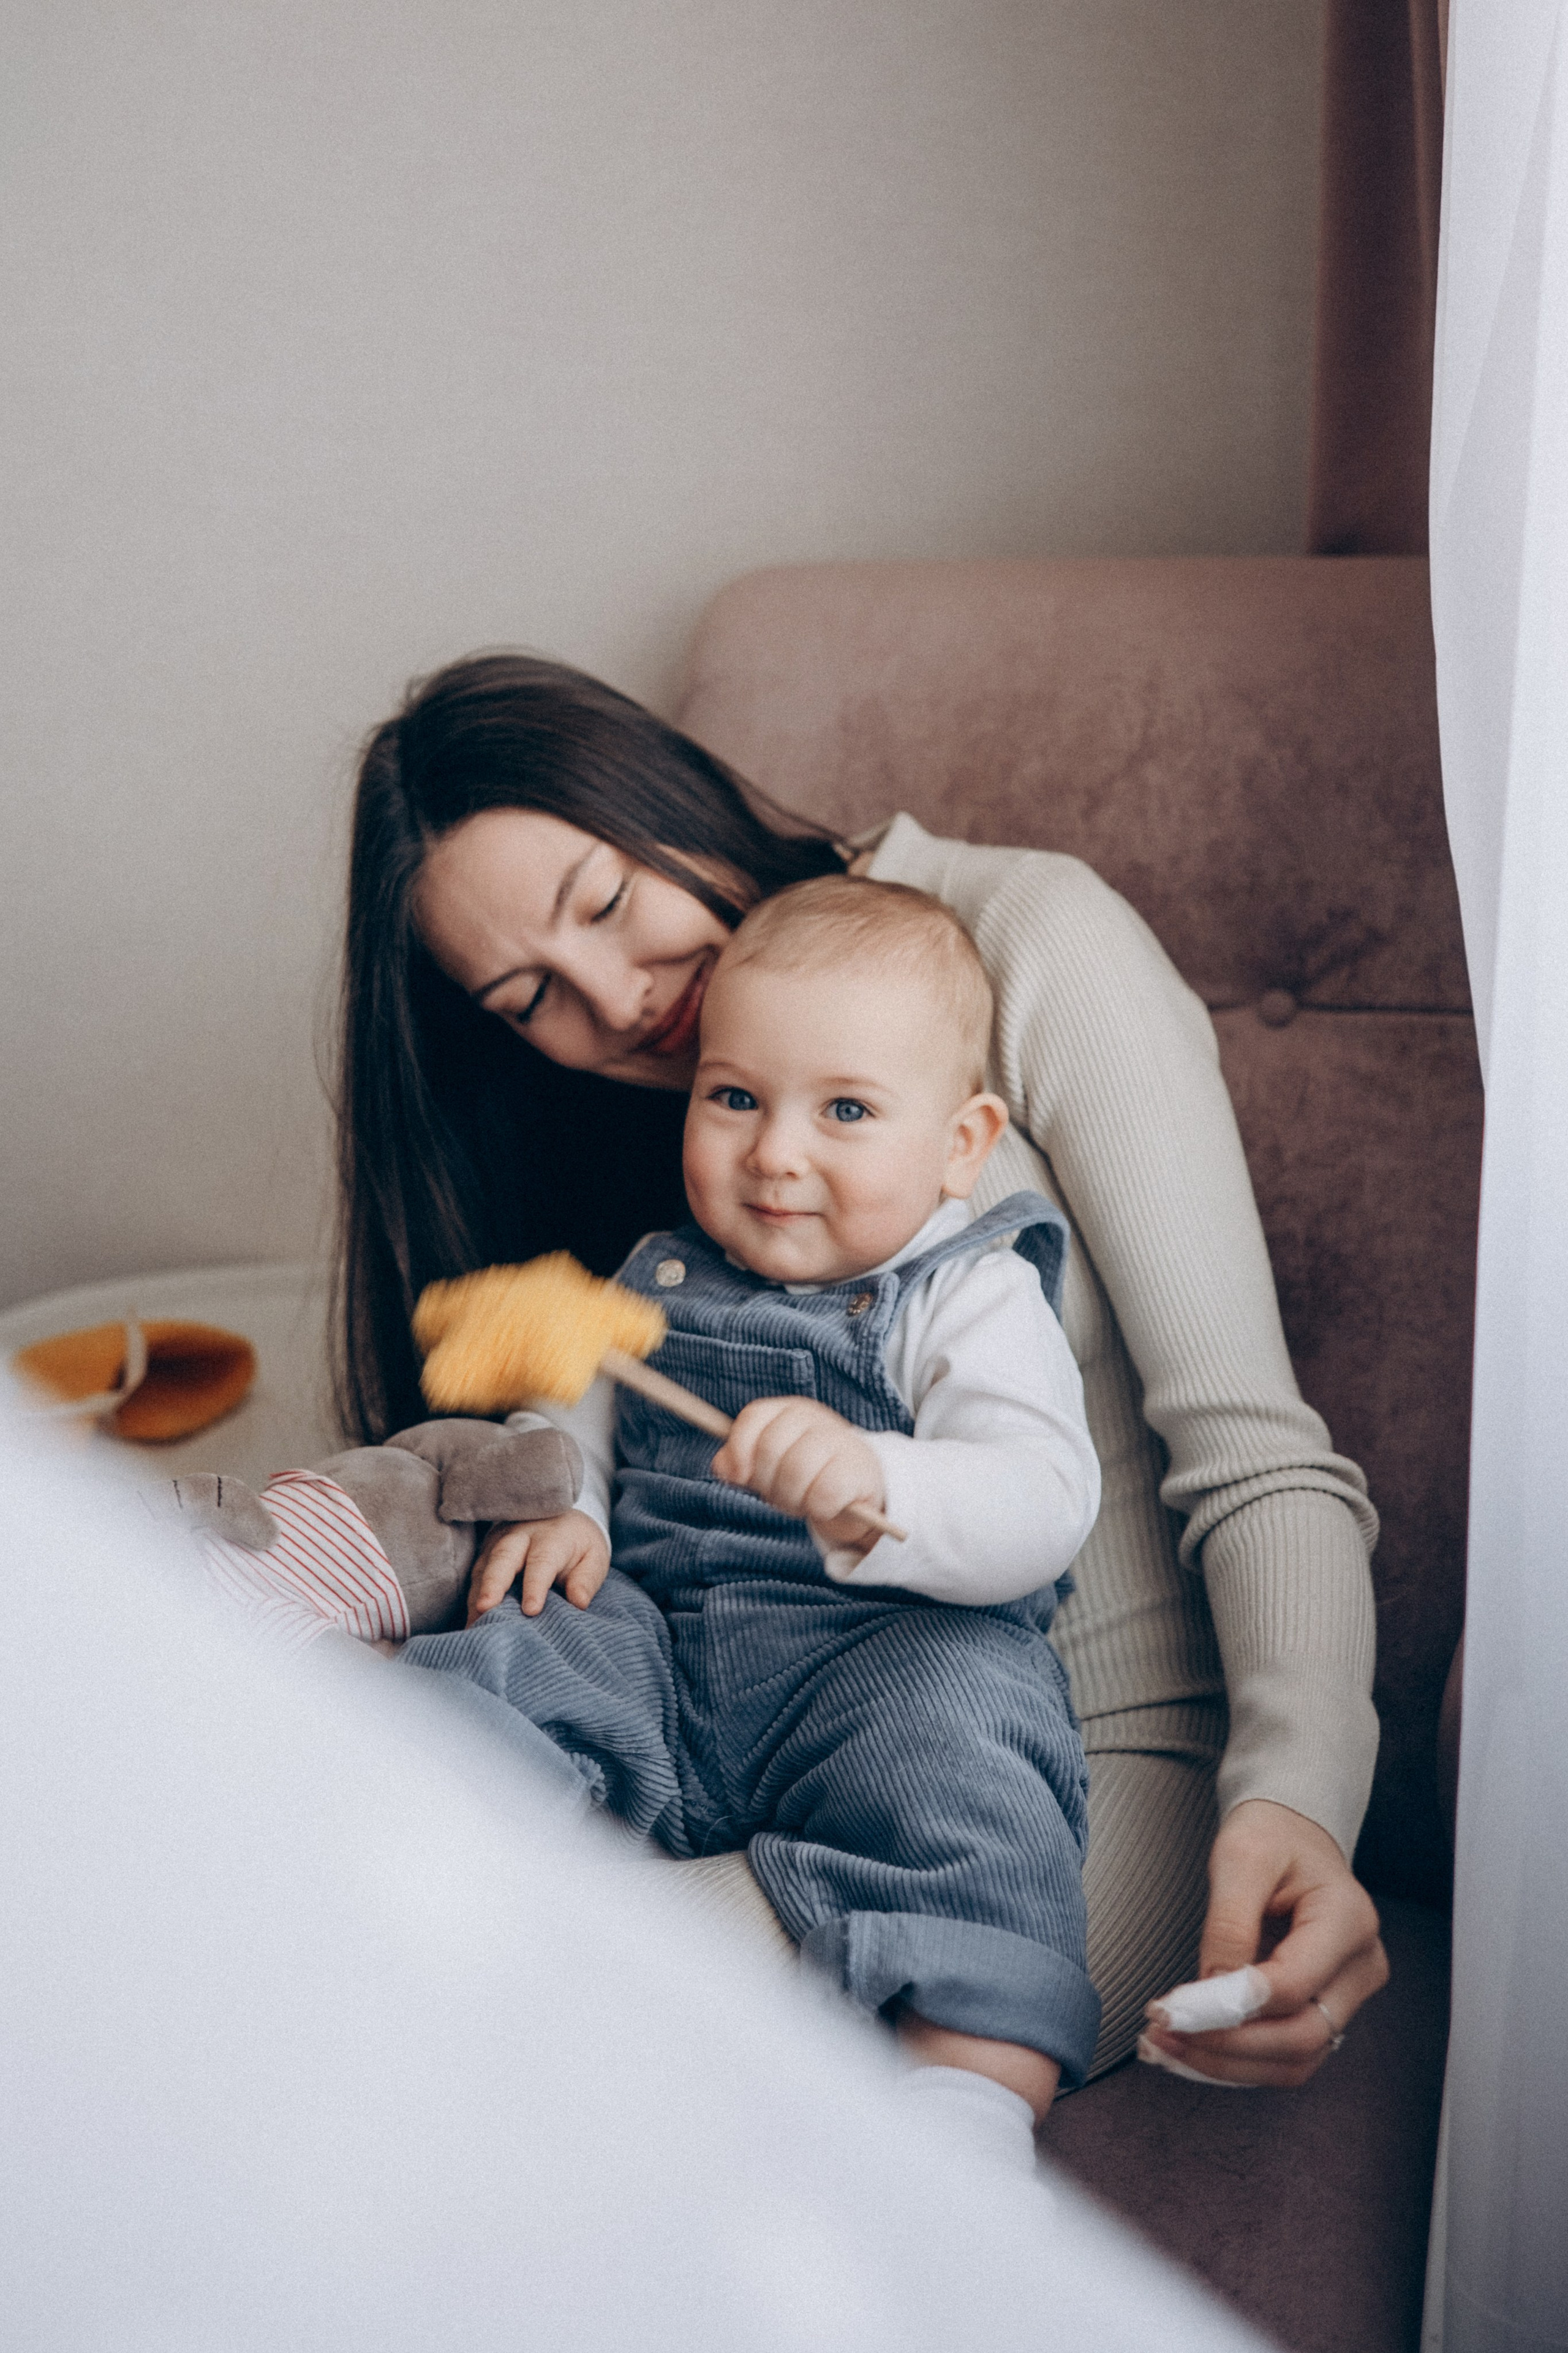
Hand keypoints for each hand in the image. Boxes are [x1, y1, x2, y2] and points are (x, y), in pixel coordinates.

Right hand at [466, 1510, 609, 1624]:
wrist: (562, 1520)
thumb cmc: (579, 1546)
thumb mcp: (595, 1557)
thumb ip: (587, 1580)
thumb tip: (579, 1603)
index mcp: (552, 1536)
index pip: (542, 1561)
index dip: (535, 1585)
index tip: (531, 1610)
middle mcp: (521, 1534)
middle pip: (503, 1557)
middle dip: (493, 1584)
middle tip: (484, 1609)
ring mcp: (499, 1540)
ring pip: (484, 1566)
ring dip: (478, 1595)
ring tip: (474, 1624)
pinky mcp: (486, 1550)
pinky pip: (477, 1574)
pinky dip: (473, 1597)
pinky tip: (473, 1620)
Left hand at [711, 1397, 886, 1553]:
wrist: (858, 1487)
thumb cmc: (804, 1474)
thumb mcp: (768, 1464)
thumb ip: (739, 1458)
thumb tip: (722, 1466)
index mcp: (790, 1410)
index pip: (754, 1416)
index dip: (739, 1448)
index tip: (738, 1477)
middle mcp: (815, 1418)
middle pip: (770, 1449)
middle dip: (767, 1483)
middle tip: (778, 1496)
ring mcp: (839, 1441)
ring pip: (795, 1473)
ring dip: (791, 1499)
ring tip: (800, 1502)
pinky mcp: (857, 1470)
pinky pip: (823, 1494)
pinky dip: (818, 1508)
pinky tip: (825, 1507)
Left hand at [1141, 1798, 1389, 2086]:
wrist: (1292, 1835)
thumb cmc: (1269, 1837)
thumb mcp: (1240, 1857)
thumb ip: (1229, 1924)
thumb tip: (1212, 1991)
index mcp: (1348, 1919)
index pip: (1294, 1985)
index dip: (1232, 2007)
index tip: (1173, 2009)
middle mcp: (1361, 1965)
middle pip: (1303, 2038)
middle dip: (1229, 2048)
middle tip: (1164, 2035)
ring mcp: (1349, 1994)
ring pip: (1296, 2061)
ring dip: (1229, 2064)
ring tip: (1166, 2047)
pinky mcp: (1327, 2010)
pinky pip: (1286, 2054)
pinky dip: (1239, 2060)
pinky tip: (1191, 2047)